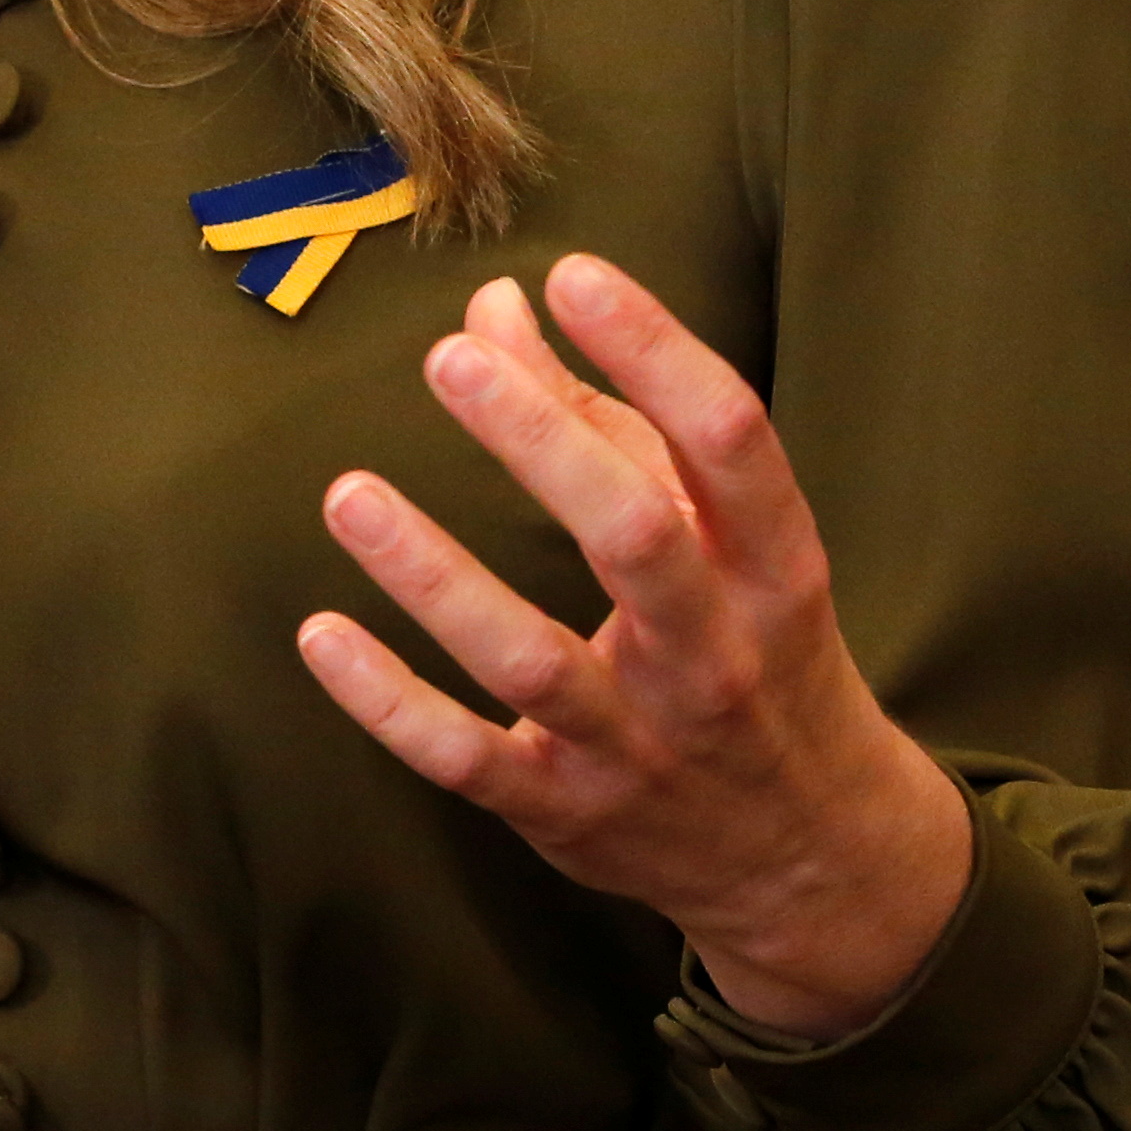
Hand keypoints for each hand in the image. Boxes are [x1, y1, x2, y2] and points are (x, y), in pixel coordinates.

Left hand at [298, 253, 973, 1039]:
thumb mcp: (718, 538)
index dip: (657, 349)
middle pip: (633, 538)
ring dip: (434, 576)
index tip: (575, 275)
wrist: (810, 856)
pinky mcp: (566, 812)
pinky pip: (466, 757)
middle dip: (540, 443)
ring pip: (532, 661)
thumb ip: (608, 417)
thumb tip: (497, 304)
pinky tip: (320, 631)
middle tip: (449, 358)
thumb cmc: (748, 648)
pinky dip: (389, 702)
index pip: (730, 439)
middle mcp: (714, 657)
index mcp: (772, 569)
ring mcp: (639, 746)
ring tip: (349, 492)